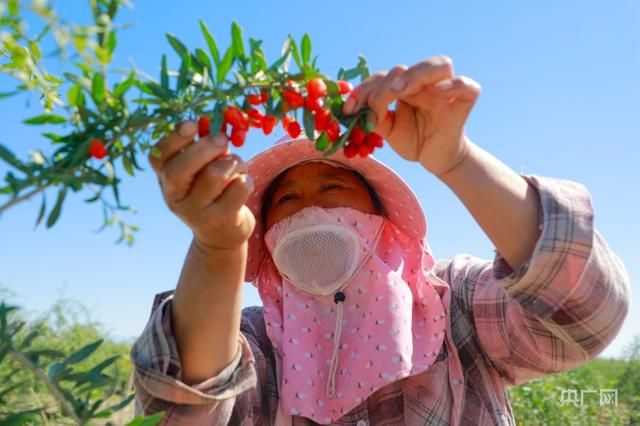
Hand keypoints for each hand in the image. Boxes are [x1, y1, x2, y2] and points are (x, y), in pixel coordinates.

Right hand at [148, 120, 254, 251]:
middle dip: (206, 147)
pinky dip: (246, 178)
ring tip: (238, 164)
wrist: (220, 233)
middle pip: (182, 168)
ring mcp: (196, 212)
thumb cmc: (210, 189)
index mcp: (164, 179)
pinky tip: (244, 181)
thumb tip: (209, 123)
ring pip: (214, 176)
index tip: (193, 125)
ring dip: (233, 161)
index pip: (158, 157)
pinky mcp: (221, 220)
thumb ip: (200, 148)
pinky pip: (238, 188)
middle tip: (223, 139)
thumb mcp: (199, 169)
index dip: (174, 138)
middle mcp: (174, 198)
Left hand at [342, 55, 480, 175]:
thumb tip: (353, 111)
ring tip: (400, 90)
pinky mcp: (461, 107)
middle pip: (409, 68)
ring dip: (417, 74)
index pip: (384, 77)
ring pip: (440, 65)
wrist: (437, 160)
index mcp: (406, 87)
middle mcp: (425, 85)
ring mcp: (445, 93)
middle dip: (385, 84)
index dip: (364, 89)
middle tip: (374, 102)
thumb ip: (374, 118)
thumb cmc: (414, 140)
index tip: (349, 108)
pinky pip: (469, 88)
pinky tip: (440, 91)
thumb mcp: (388, 130)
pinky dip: (456, 85)